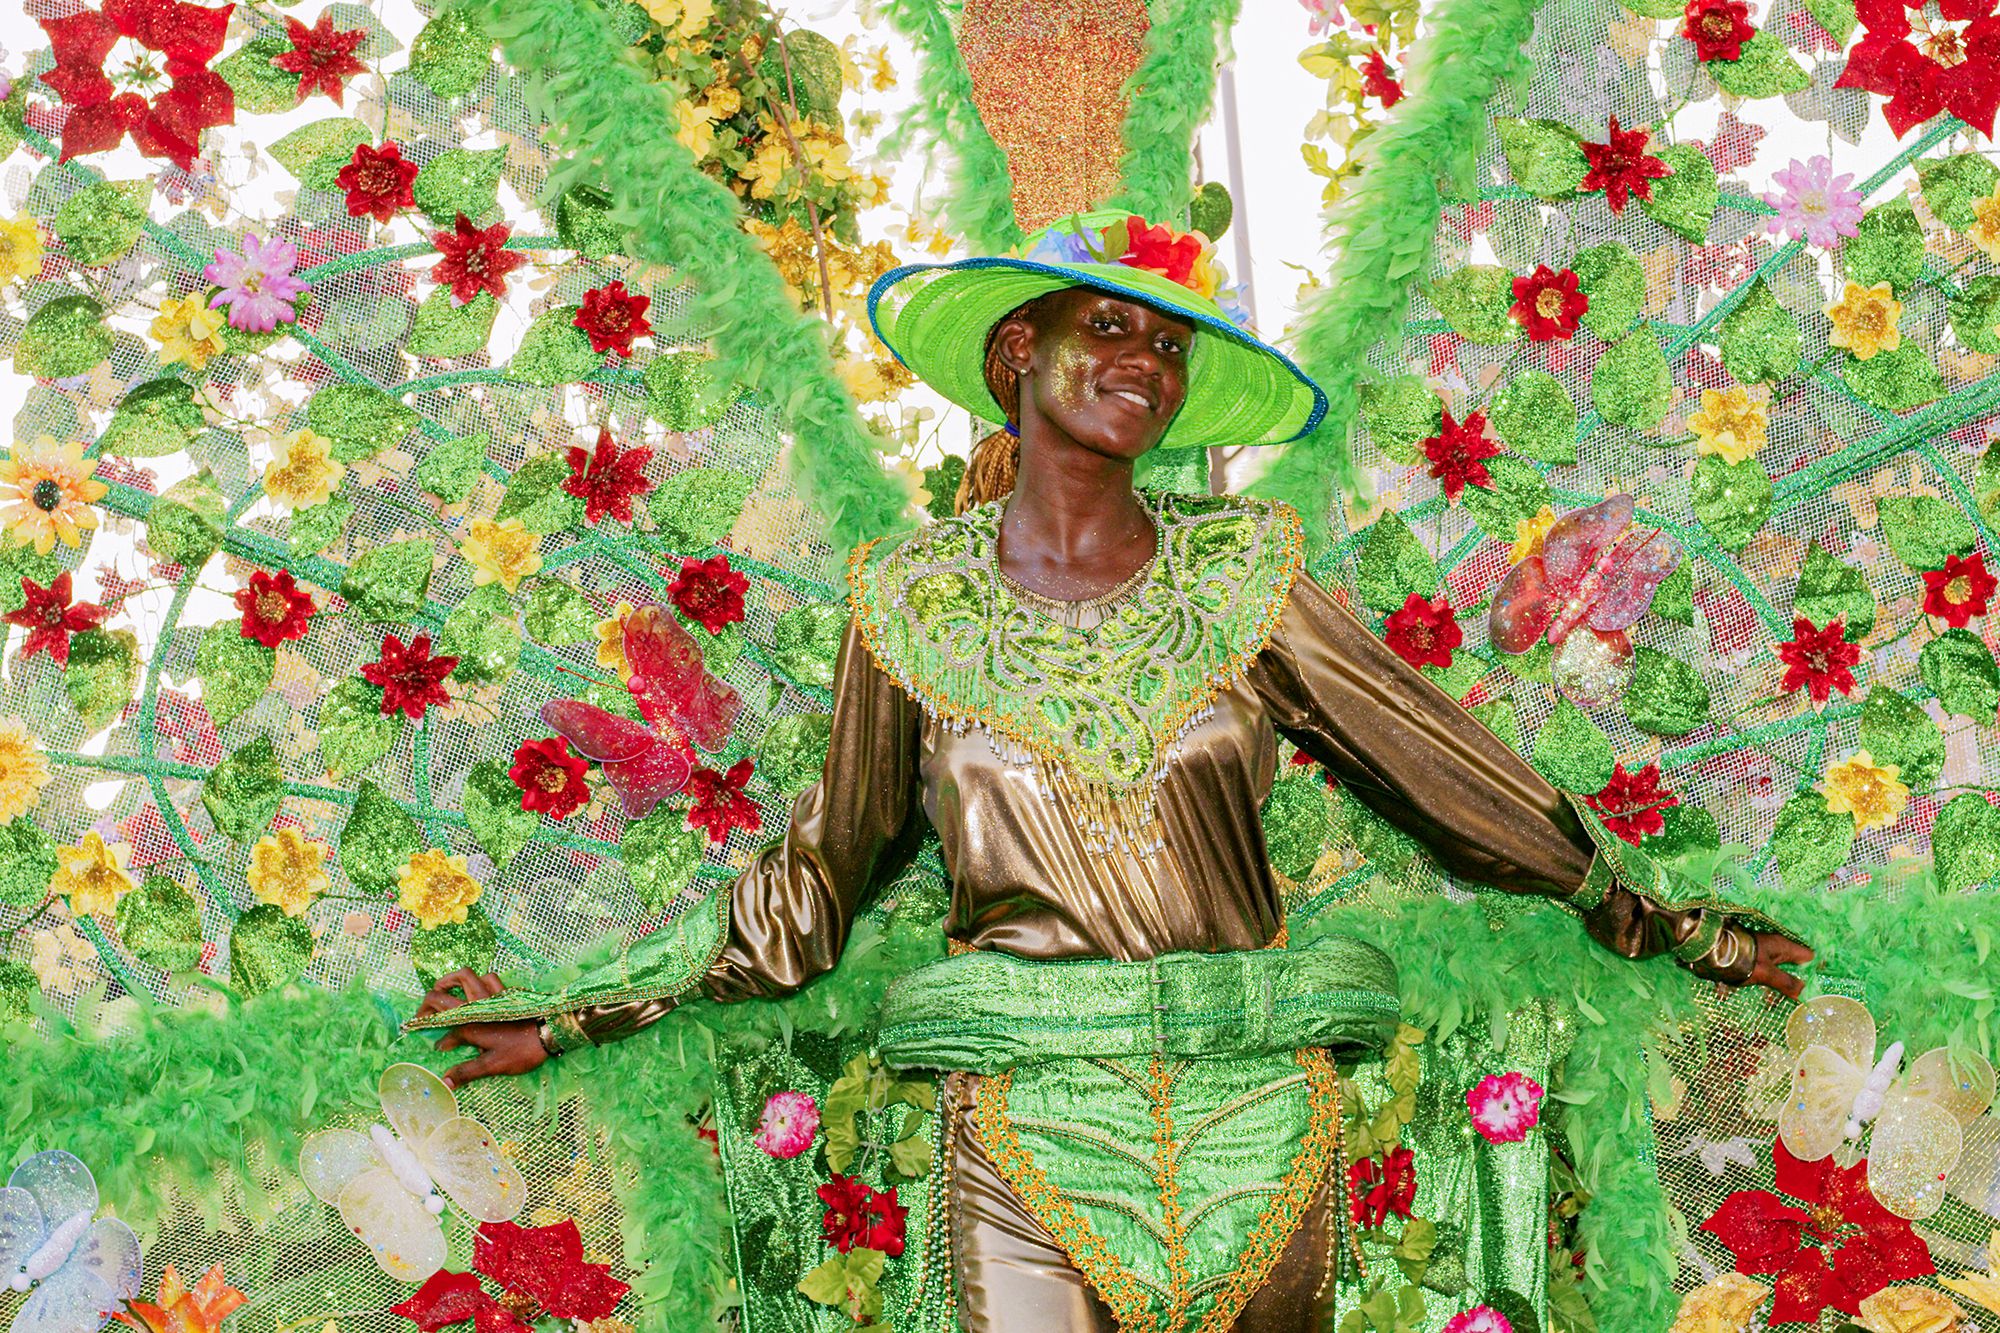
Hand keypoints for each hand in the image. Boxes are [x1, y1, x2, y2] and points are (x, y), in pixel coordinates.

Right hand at [413, 969, 548, 1087]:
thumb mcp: (492, 1065)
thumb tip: (445, 1081)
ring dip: (452, 981)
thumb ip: (466, 1072)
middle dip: (429, 1001)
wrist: (552, 1032)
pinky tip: (477, 991)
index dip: (432, 1035)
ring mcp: (491, 995)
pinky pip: (488, 978)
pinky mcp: (506, 993)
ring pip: (466, 976)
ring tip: (445, 991)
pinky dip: (478, 981)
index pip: (440, 1025)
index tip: (431, 1043)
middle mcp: (476, 1005)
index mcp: (469, 1024)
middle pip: (442, 993)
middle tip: (425, 1013)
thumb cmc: (522, 1050)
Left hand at [1736, 932, 1813, 1001]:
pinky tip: (1763, 995)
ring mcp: (1761, 952)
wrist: (1711, 949)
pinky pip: (1763, 971)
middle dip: (1794, 980)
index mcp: (1782, 946)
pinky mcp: (1749, 958)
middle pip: (1792, 964)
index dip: (1812, 969)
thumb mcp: (1766, 973)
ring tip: (1780, 1001)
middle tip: (1799, 999)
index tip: (1815, 986)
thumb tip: (1804, 992)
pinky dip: (1764, 982)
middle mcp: (1774, 947)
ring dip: (1778, 984)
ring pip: (1777, 969)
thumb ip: (1786, 982)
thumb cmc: (1742, 959)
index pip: (1807, 956)